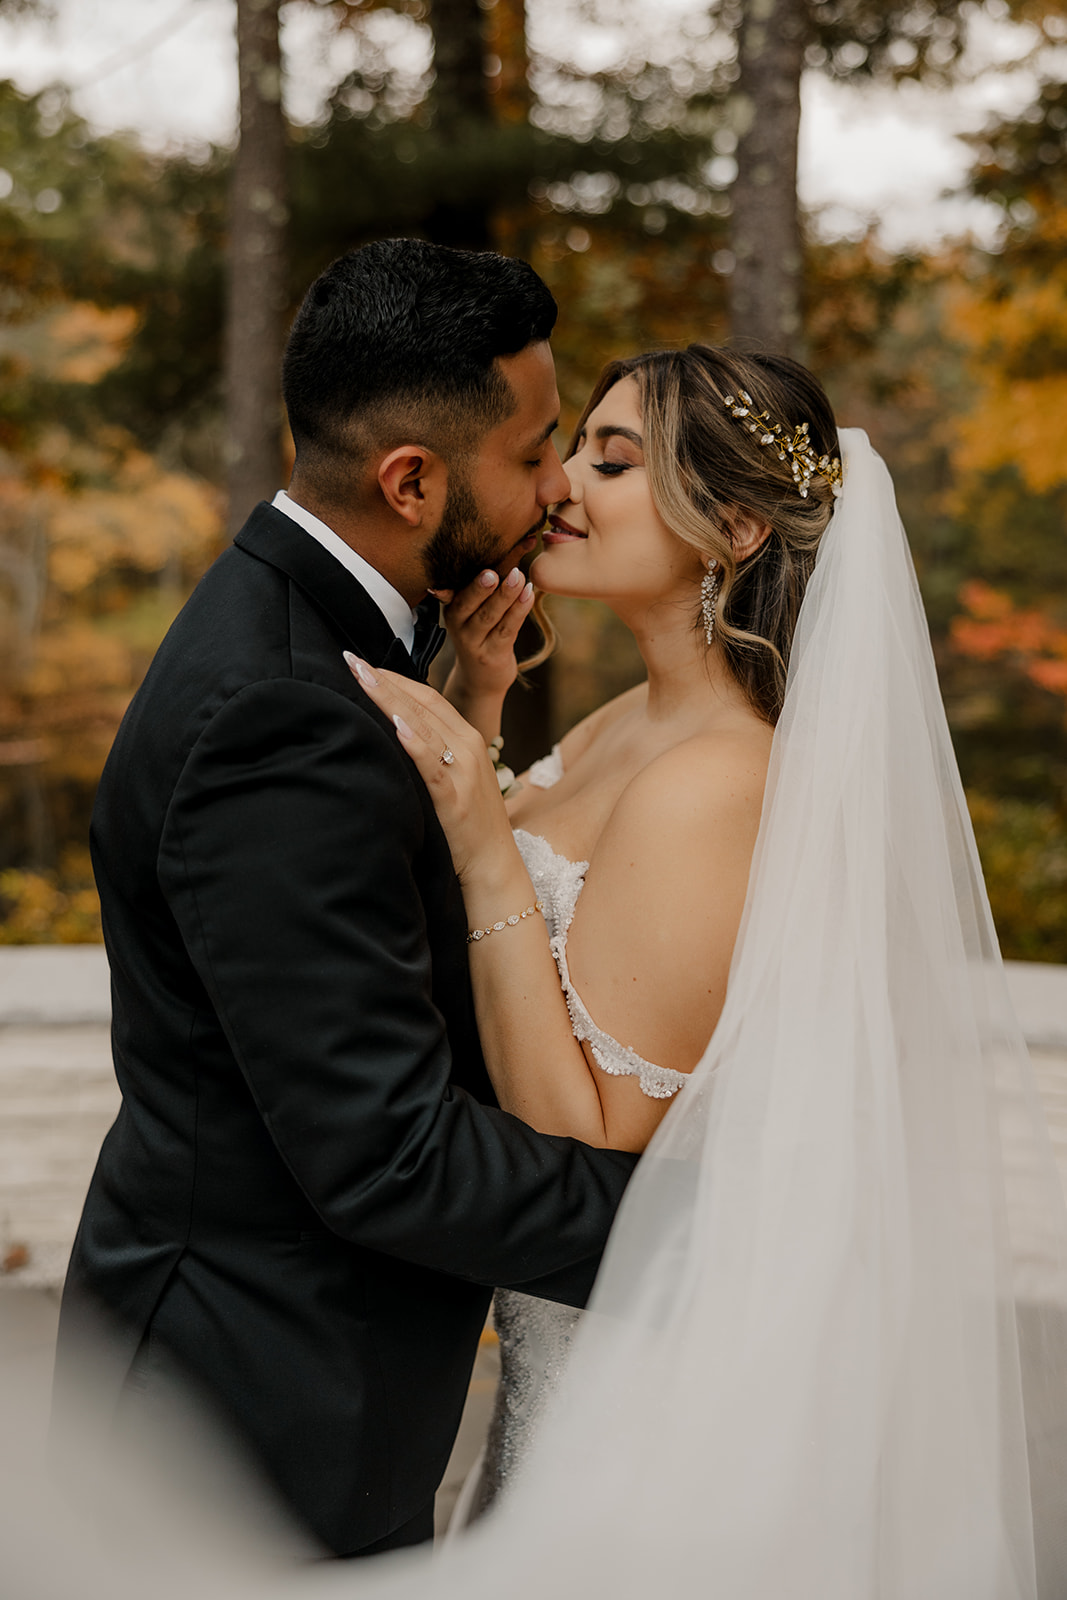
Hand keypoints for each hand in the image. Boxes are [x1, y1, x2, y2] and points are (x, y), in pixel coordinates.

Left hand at [343, 656, 521, 889]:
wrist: (495, 864)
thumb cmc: (470, 823)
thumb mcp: (456, 778)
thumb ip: (434, 752)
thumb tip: (396, 731)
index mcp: (469, 739)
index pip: (428, 697)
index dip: (395, 678)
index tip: (364, 665)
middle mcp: (469, 747)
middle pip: (422, 703)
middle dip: (385, 680)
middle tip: (351, 660)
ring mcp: (464, 771)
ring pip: (424, 725)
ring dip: (390, 699)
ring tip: (362, 678)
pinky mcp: (456, 799)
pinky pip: (433, 765)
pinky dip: (415, 743)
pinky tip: (394, 725)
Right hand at [441, 565, 534, 706]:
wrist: (479, 679)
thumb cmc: (480, 634)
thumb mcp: (471, 613)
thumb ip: (481, 587)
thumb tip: (508, 549)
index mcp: (452, 609)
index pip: (458, 589)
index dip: (470, 574)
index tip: (480, 556)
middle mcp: (458, 625)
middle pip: (469, 603)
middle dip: (481, 587)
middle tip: (493, 571)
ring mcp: (475, 642)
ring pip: (490, 616)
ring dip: (505, 596)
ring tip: (519, 578)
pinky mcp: (493, 655)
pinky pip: (507, 630)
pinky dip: (519, 611)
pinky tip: (529, 594)